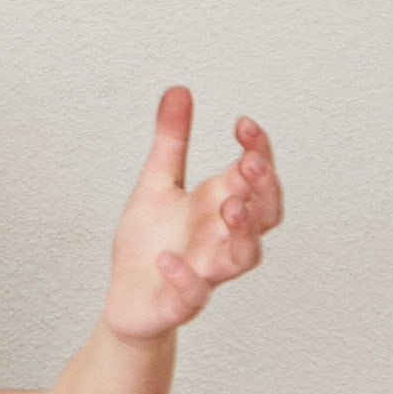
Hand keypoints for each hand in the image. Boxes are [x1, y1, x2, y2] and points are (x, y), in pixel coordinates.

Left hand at [104, 87, 283, 339]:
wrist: (126, 299)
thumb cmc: (149, 243)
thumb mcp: (156, 183)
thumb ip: (171, 140)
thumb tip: (180, 90)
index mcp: (217, 205)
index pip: (254, 176)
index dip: (258, 150)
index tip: (243, 124)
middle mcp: (221, 238)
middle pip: (266, 215)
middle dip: (264, 189)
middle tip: (251, 162)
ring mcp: (206, 271)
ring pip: (244, 256)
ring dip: (243, 231)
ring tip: (230, 205)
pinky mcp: (181, 302)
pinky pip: (194, 294)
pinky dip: (185, 278)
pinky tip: (167, 260)